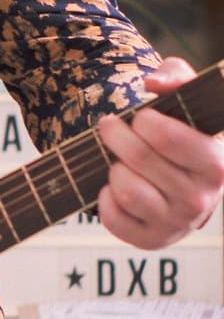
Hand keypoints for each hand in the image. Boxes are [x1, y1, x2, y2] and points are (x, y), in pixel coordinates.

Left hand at [97, 57, 223, 249]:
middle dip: (116, 135)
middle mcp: (202, 199)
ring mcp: (176, 223)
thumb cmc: (184, 137)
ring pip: (125, 188)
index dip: (145, 121)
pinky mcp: (151, 240)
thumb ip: (177, 78)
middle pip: (139, 158)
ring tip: (119, 161)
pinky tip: (115, 186)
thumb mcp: (189, 101)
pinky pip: (113, 218)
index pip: (167, 138)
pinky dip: (105, 198)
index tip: (141, 117)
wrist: (186, 184)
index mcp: (217, 164)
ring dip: (114, 168)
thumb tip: (153, 83)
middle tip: (110, 127)